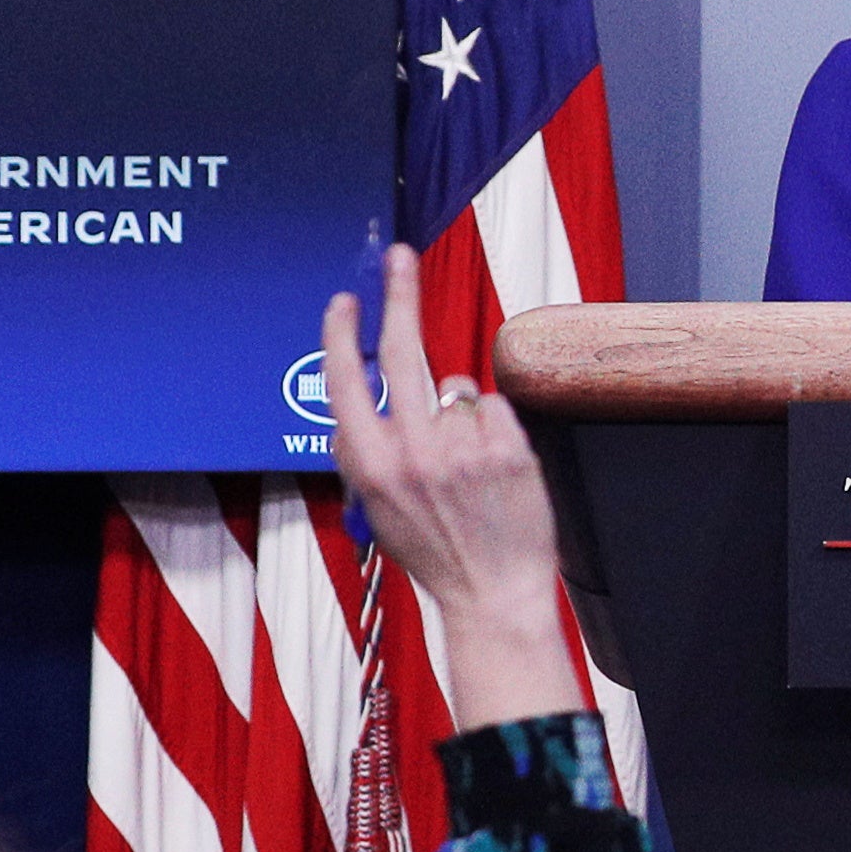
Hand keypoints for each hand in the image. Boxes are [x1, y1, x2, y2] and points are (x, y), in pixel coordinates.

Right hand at [324, 243, 581, 729]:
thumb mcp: (378, 508)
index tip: (346, 299)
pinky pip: (494, 409)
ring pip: (455, 388)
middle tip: (399, 256)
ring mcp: (462, 448)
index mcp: (371, 466)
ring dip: (460, 413)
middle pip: (402, 350)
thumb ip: (368, 452)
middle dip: (399, 293)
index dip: (341, 334)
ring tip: (468, 467)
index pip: (346, 381)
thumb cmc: (434, 551)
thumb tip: (368, 394)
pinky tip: (494, 470)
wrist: (492, 595)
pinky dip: (494, 430)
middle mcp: (412, 451)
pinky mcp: (508, 449)